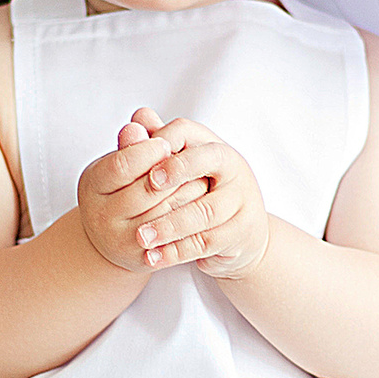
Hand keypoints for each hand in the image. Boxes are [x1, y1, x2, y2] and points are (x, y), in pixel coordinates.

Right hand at [75, 108, 208, 273]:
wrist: (113, 238)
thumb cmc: (120, 188)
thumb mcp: (120, 162)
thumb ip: (134, 141)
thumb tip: (144, 116)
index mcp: (92, 186)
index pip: (122, 165)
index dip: (148, 152)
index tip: (167, 143)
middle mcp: (101, 217)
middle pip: (148, 189)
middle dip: (176, 171)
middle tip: (198, 156)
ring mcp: (121, 241)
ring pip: (167, 211)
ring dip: (192, 191)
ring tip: (205, 176)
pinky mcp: (143, 259)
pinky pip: (176, 234)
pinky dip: (193, 215)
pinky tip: (203, 201)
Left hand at [133, 116, 269, 279]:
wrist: (242, 236)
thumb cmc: (201, 195)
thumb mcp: (179, 170)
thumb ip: (155, 146)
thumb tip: (136, 119)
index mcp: (212, 145)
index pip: (189, 131)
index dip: (165, 139)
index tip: (142, 153)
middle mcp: (233, 167)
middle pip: (208, 162)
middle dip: (177, 172)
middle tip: (147, 185)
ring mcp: (242, 200)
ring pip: (206, 210)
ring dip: (170, 224)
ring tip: (141, 236)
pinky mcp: (242, 232)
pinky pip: (207, 242)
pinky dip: (177, 252)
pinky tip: (152, 258)